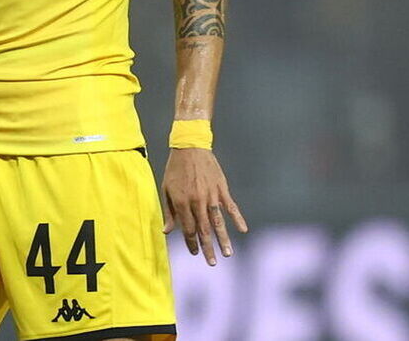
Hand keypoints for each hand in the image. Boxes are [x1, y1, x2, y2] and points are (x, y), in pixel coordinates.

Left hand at [161, 148, 247, 265]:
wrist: (190, 146)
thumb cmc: (175, 169)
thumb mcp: (166, 189)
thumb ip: (169, 211)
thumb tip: (167, 231)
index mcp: (182, 202)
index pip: (188, 228)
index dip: (191, 242)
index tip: (195, 252)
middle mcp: (197, 201)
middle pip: (203, 229)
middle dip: (207, 248)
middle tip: (212, 263)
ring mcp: (211, 195)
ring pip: (218, 222)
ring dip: (223, 239)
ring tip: (227, 254)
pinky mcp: (222, 189)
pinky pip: (231, 207)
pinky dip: (237, 219)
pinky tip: (242, 230)